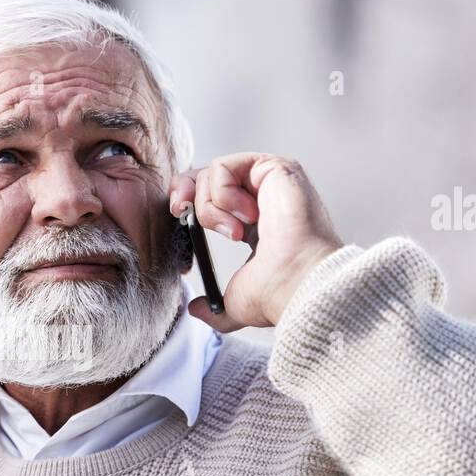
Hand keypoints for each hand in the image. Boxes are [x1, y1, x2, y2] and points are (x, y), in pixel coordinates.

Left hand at [169, 153, 344, 327]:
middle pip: (205, 176)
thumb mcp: (235, 302)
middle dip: (184, 191)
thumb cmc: (276, 293)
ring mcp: (269, 182)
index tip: (177, 220)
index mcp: (254, 225)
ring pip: (212, 173)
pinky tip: (247, 217)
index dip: (187, 205)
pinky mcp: (276, 168)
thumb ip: (214, 306)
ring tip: (236, 232)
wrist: (297, 284)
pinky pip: (224, 166)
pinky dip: (222, 192)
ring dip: (211, 206)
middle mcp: (263, 198)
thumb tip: (196, 309)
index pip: (211, 200)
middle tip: (180, 212)